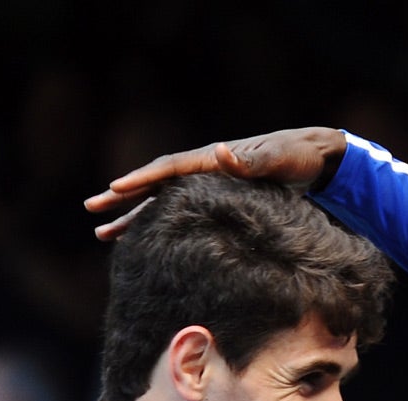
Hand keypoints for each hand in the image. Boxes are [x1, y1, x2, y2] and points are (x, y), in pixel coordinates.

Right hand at [87, 127, 349, 237]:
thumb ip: (252, 159)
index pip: (168, 169)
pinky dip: (157, 224)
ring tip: (104, 235)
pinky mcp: (216, 198)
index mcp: (213, 159)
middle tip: (91, 211)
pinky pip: (177, 211)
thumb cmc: (298, 157)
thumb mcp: (279, 158)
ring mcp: (207, 184)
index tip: (114, 188)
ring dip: (132, 217)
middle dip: (122, 199)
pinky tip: (142, 240)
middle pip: (154, 185)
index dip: (141, 179)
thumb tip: (220, 152)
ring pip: (160, 202)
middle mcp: (204, 168)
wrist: (315, 158)